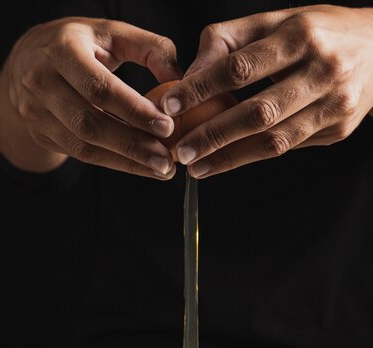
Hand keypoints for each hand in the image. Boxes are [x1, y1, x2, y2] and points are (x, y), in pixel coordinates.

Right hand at [0, 18, 180, 177]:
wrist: (27, 61)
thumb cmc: (80, 44)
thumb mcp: (112, 33)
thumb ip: (151, 48)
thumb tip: (179, 82)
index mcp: (61, 49)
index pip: (99, 87)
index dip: (134, 110)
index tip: (167, 126)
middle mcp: (41, 81)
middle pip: (89, 122)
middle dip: (133, 144)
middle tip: (167, 159)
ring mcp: (36, 112)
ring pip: (84, 145)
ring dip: (127, 161)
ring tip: (161, 169)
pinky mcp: (41, 134)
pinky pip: (81, 156)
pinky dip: (115, 164)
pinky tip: (142, 168)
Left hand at [160, 6, 372, 177]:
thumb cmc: (316, 32)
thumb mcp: (274, 21)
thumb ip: (227, 41)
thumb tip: (187, 76)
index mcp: (302, 35)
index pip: (240, 67)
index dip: (201, 88)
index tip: (169, 106)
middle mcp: (323, 71)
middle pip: (258, 112)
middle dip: (213, 135)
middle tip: (181, 151)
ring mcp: (334, 105)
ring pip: (274, 140)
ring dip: (229, 157)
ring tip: (196, 167)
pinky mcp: (336, 131)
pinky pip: (286, 148)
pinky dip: (251, 157)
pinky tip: (225, 162)